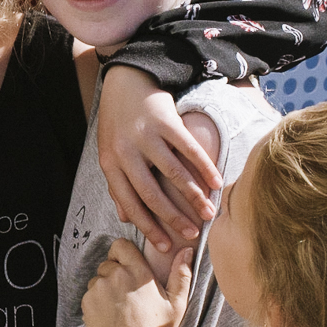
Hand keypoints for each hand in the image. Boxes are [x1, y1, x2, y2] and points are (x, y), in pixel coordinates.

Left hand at [82, 238, 191, 326]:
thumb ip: (181, 274)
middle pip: (108, 264)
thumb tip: (186, 250)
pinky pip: (89, 294)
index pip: (120, 245)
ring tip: (118, 308)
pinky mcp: (87, 301)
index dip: (122, 253)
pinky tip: (110, 316)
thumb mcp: (176, 304)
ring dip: (105, 288)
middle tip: (127, 294)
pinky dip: (96, 301)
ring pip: (97, 279)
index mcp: (138, 272)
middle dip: (115, 274)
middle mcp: (116, 275)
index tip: (128, 265)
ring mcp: (99, 288)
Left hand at [98, 65, 222, 252]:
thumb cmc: (118, 123)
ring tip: (209, 213)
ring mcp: (146, 136)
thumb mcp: (110, 153)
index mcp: (110, 164)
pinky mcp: (166, 121)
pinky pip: (189, 149)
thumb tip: (124, 218)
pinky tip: (216, 182)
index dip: (149, 227)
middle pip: (152, 194)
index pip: (130, 203)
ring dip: (194, 197)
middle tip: (193, 234)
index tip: (166, 246)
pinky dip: (204, 167)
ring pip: (174, 174)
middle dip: (175, 218)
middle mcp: (126, 152)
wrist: (125, 80)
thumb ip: (118, 184)